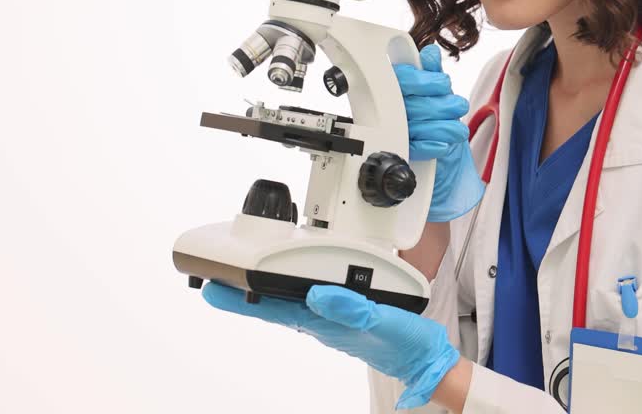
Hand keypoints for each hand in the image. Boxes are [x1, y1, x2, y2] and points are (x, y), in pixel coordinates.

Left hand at [202, 282, 459, 408]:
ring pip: (289, 304)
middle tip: (214, 283)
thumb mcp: (382, 321)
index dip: (242, 299)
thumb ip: (350, 307)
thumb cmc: (407, 343)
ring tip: (240, 281)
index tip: (214, 289)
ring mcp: (333, 320)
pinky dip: (292, 292)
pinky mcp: (346, 316)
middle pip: (274, 306)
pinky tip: (290, 287)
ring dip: (264, 292)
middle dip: (243, 295)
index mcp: (326, 323)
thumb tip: (315, 293)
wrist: (427, 360)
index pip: (274, 309)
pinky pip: (310, 302)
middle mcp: (323, 322)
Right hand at [393, 43, 484, 221]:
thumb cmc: (438, 128)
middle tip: (457, 106)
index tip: (443, 84)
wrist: (444, 172)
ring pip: (416, 124)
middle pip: (414, 103)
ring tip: (457, 129)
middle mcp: (392, 110)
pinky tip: (444, 145)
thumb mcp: (441, 98)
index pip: (402, 78)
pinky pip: (413, 146)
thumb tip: (430, 54)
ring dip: (444, 127)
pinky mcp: (400, 153)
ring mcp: (395, 132)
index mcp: (397, 90)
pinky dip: (433, 145)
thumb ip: (433, 74)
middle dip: (443, 105)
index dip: (425, 80)